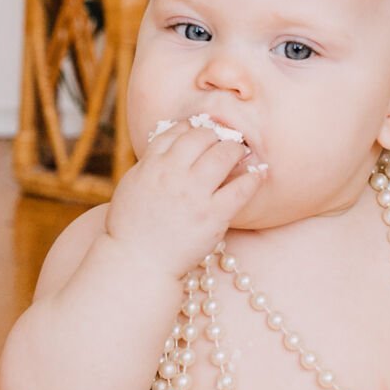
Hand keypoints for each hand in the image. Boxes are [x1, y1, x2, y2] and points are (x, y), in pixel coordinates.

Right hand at [106, 121, 265, 280]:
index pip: (178, 130)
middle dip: (218, 135)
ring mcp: (195, 194)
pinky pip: (241, 188)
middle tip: (227, 141)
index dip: (195, 127)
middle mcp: (173, 174)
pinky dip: (253, 177)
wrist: (137, 262)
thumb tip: (172, 142)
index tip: (205, 133)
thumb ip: (151, 162)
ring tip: (241, 153)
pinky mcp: (213, 216)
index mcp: (152, 164)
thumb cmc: (131, 226)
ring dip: (236, 149)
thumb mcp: (132, 184)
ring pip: (224, 154)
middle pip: (203, 136)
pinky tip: (258, 174)